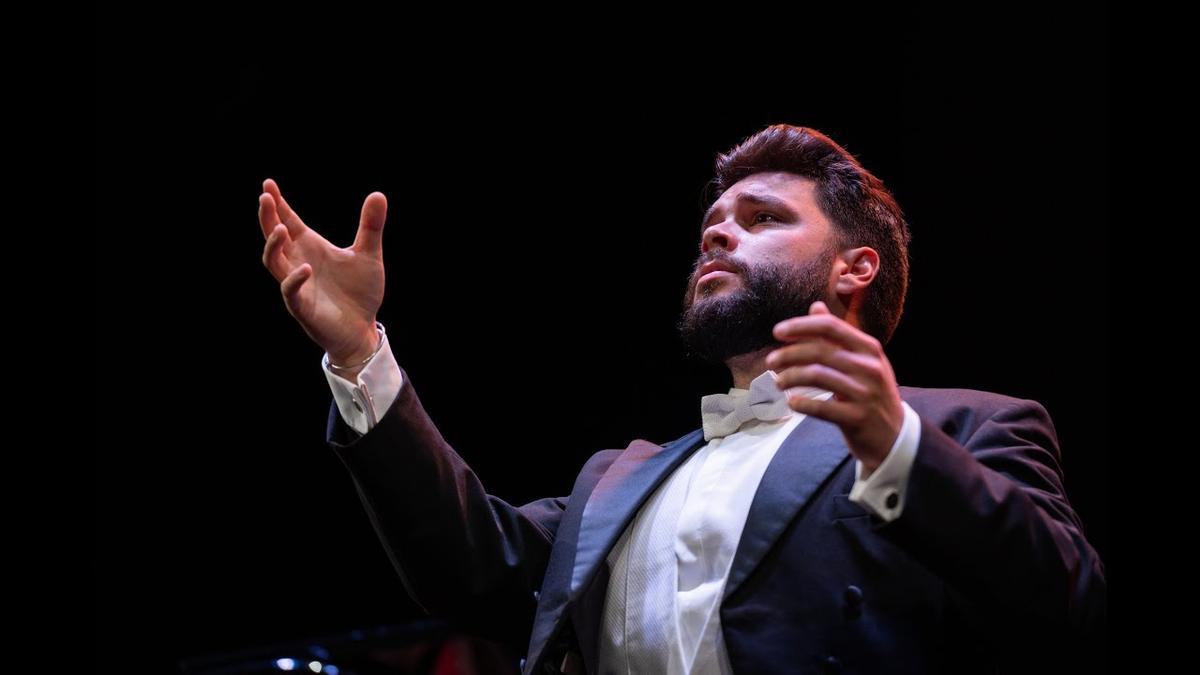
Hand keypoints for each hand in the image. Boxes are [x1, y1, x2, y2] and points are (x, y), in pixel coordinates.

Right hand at [258, 178, 386, 362]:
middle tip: (265, 198)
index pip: (289, 221)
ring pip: (274, 263)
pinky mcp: (303, 308)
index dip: (278, 204)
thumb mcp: (369, 254)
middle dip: (268, 218)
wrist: (363, 330)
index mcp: (310, 248)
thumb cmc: (359, 292)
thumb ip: (371, 226)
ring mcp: (298, 286)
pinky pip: (291, 293)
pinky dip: (295, 280)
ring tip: (281, 229)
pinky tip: (306, 268)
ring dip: (273, 246)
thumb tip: (378, 194)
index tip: (269, 184)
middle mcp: (298, 263)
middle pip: (274, 238)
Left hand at [765, 301, 903, 472]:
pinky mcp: (858, 418)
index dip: (801, 326)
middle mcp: (869, 367)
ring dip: (790, 377)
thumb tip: (816, 307)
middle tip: (770, 361)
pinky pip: (823, 408)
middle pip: (820, 351)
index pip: (831, 326)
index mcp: (869, 348)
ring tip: (778, 382)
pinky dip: (802, 404)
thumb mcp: (862, 360)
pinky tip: (792, 402)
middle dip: (789, 354)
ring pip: (818, 376)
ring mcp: (865, 393)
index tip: (777, 331)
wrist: (895, 435)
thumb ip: (837, 335)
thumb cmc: (872, 392)